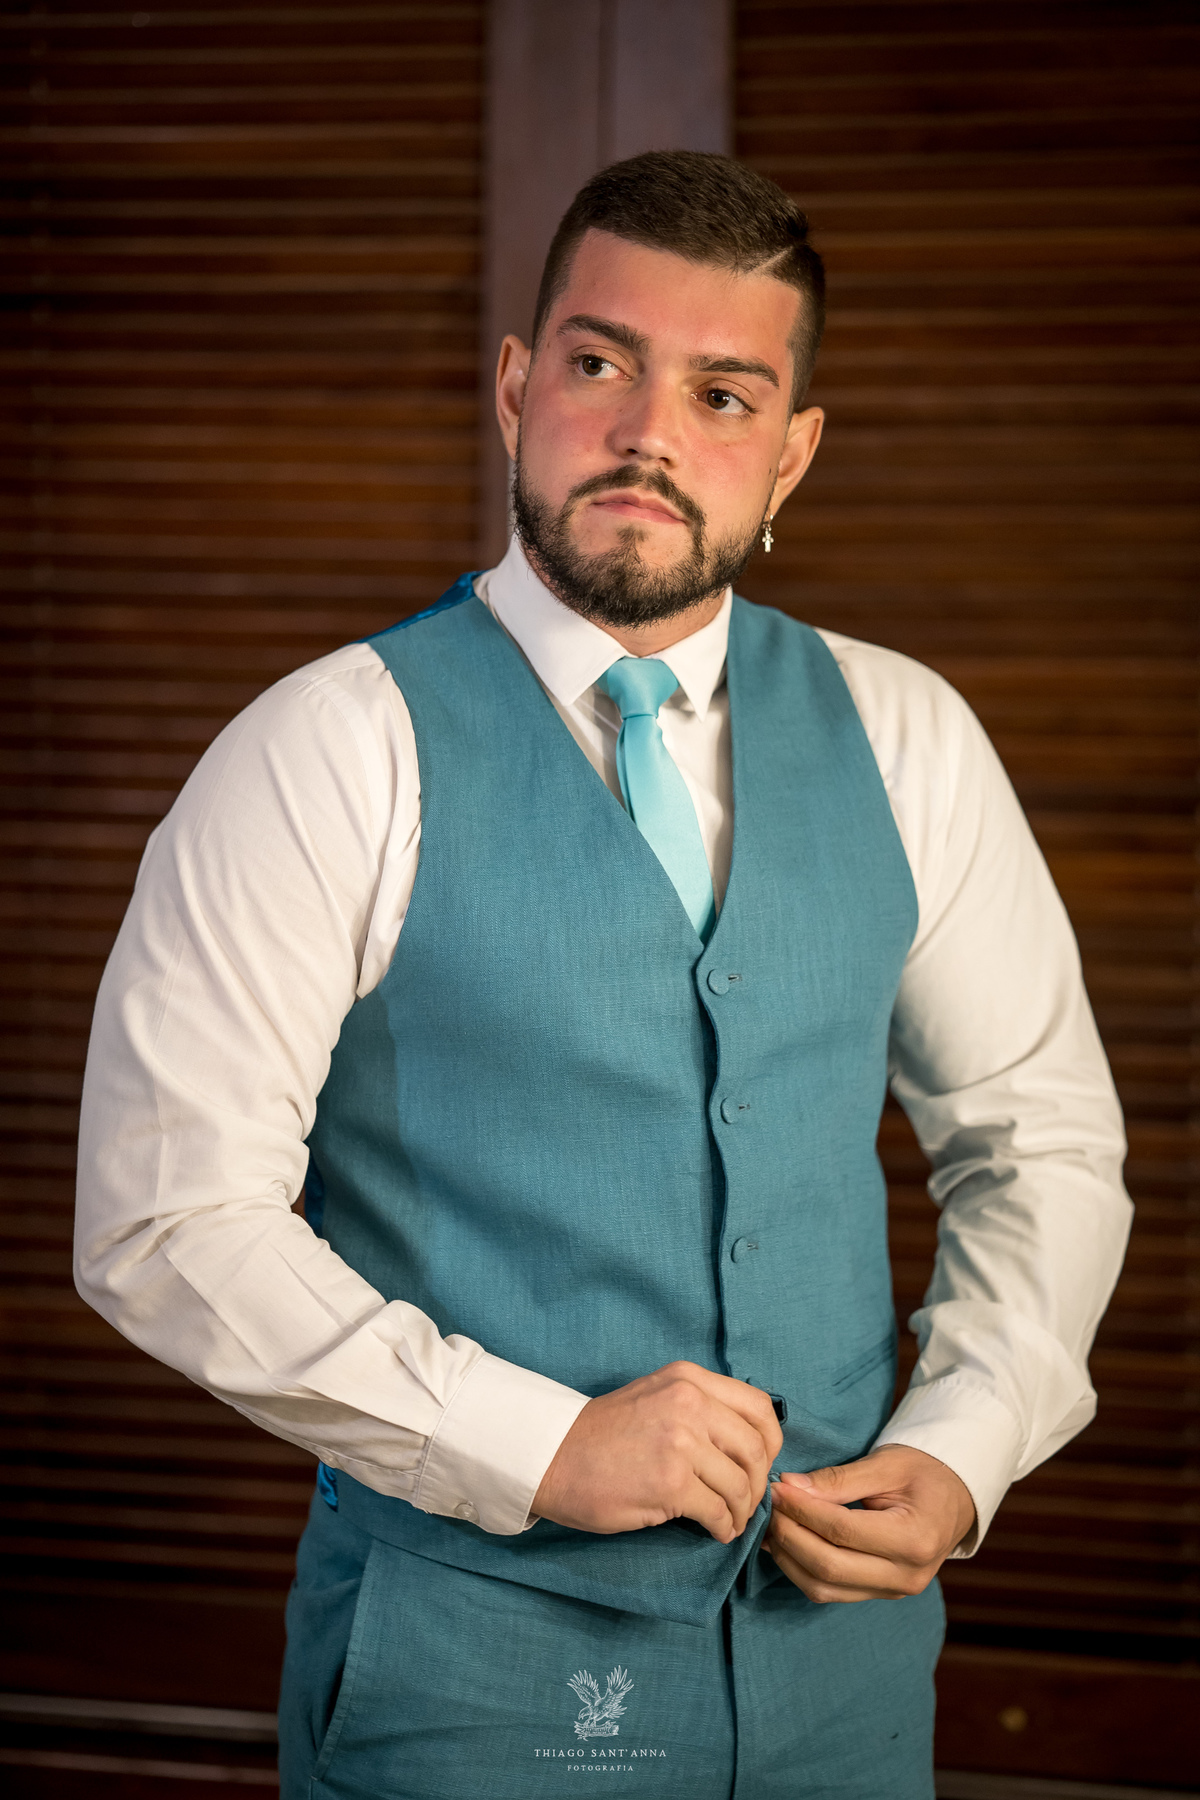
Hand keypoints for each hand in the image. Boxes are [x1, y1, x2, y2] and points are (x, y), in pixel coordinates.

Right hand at [532, 1361, 782, 1543]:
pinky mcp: (670, 1484)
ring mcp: (680, 1443)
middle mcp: (689, 1404)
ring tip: (728, 1519)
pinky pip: (718, 1512)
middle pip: (756, 1450)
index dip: (771, 1442)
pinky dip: (723, 1527)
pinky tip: (713, 1530)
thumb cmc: (605, 1433)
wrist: (553, 1456)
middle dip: (757, 1484)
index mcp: (688, 1379)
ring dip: (741, 1511)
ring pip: (740, 1485)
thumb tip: (749, 1446)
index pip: (760, 1407)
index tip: (761, 1465)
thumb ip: (700, 1407)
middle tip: (745, 1502)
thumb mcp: (656, 1395)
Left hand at [764, 1444, 975, 1601]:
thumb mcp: (886, 1464)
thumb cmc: (923, 1472)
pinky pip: (831, 1592)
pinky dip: (801, 1570)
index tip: (776, 1488)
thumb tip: (789, 1487)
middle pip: (829, 1566)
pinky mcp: (880, 1595)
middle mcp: (907, 1575)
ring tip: (770, 1524)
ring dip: (789, 1557)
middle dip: (789, 1535)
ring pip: (824, 1588)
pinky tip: (784, 1543)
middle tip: (768, 1505)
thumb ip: (838, 1479)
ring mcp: (895, 1591)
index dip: (802, 1510)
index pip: (842, 1530)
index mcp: (915, 1539)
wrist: (954, 1496)